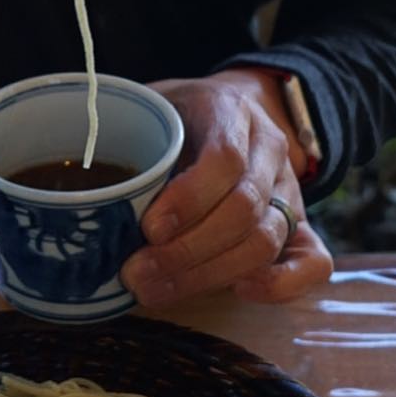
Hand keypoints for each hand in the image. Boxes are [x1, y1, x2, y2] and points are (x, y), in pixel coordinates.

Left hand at [121, 70, 332, 307]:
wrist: (233, 107)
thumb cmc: (178, 114)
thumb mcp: (150, 104)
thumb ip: (123, 129)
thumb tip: (81, 184)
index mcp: (230, 110)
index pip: (224, 158)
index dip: (189, 199)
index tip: (148, 228)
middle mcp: (268, 148)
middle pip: (244, 208)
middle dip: (188, 251)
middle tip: (137, 274)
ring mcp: (289, 187)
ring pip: (266, 239)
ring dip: (212, 274)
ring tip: (158, 290)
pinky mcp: (301, 223)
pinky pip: (314, 260)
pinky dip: (282, 284)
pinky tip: (239, 292)